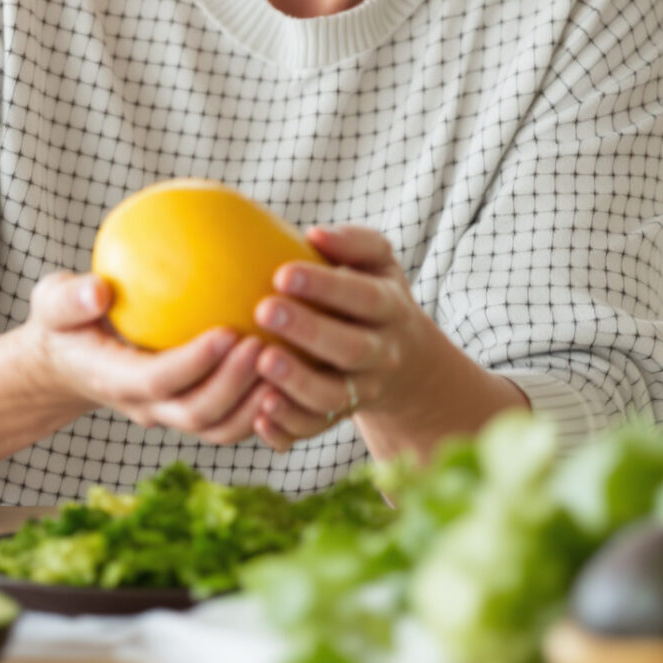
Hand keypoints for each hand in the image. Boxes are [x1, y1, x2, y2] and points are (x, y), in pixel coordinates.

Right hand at [20, 271, 267, 443]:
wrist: (72, 361)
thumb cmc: (67, 322)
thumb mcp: (52, 304)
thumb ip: (69, 299)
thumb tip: (99, 291)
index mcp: (114, 380)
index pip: (157, 381)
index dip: (194, 363)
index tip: (227, 331)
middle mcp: (148, 407)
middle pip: (198, 413)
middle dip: (235, 384)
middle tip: (266, 342)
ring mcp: (173, 414)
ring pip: (221, 427)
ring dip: (256, 401)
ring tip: (287, 360)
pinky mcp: (194, 411)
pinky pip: (233, 420)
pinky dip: (263, 405)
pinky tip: (290, 367)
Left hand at [246, 224, 437, 450]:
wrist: (405, 362)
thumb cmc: (374, 296)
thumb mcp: (378, 263)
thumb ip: (354, 243)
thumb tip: (315, 234)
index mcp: (390, 310)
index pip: (364, 298)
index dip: (326, 287)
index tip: (282, 273)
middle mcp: (381, 354)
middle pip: (350, 349)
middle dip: (308, 332)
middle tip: (264, 311)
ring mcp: (362, 391)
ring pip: (333, 397)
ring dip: (296, 383)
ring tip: (261, 361)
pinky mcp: (339, 418)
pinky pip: (314, 429)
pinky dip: (287, 426)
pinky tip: (258, 411)